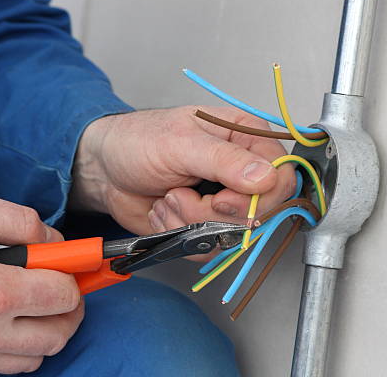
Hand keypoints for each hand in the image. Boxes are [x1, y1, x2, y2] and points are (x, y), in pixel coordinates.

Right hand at [0, 190, 82, 373]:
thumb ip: (20, 221)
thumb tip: (54, 240)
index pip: (62, 294)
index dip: (75, 274)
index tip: (77, 264)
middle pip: (60, 332)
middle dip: (71, 305)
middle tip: (63, 282)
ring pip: (38, 355)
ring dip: (49, 327)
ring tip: (36, 300)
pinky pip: (8, 365)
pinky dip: (22, 345)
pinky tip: (11, 317)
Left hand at [71, 106, 294, 237]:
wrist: (105, 169)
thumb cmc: (137, 141)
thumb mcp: (179, 143)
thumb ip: (224, 160)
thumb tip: (265, 177)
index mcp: (242, 138)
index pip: (281, 175)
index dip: (259, 196)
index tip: (223, 199)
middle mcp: (238, 171)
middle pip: (260, 211)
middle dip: (215, 212)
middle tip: (184, 195)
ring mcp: (221, 201)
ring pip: (232, 234)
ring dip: (191, 222)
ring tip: (168, 198)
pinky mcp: (203, 225)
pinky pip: (207, 247)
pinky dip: (179, 234)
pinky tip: (163, 211)